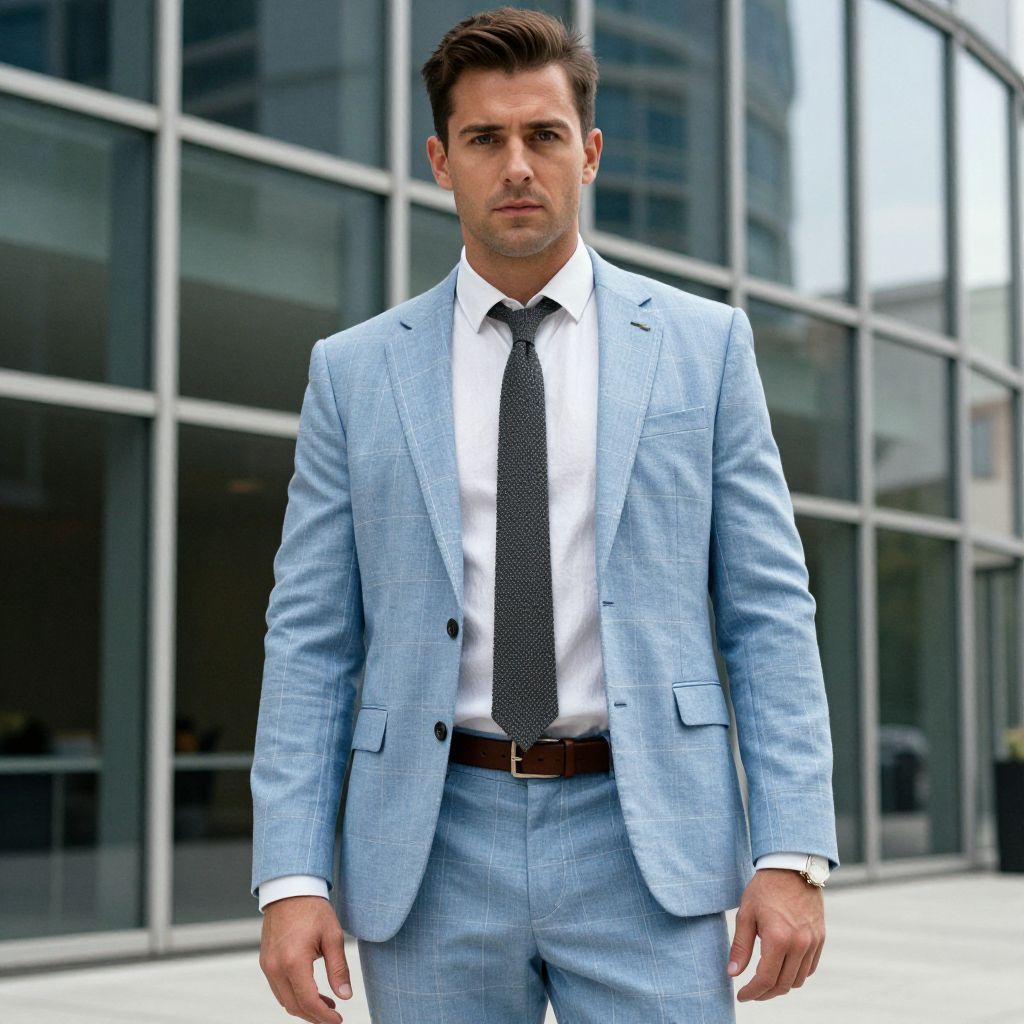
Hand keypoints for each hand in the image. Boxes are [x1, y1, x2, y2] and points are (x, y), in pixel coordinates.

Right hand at [259, 895, 353, 1022]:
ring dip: (304, 1007)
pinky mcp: (266, 962)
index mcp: (294, 961)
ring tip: (326, 1005)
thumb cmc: (312, 909)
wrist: (290, 889)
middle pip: (294, 1006)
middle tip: (334, 1017)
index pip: (309, 1001)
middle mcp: (276, 967)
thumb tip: (345, 995)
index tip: (338, 1020)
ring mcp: (268, 965)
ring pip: (284, 1000)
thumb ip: (338, 969)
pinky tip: (310, 992)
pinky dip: (293, 996)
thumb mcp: (333, 936)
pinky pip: (278, 988)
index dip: (324, 1016)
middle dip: (315, 1016)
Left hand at [726, 868, 825, 1001]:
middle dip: (765, 993)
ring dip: (781, 985)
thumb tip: (732, 973)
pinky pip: (810, 968)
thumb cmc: (764, 888)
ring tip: (765, 981)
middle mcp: (799, 944)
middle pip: (783, 984)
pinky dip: (796, 974)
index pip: (766, 979)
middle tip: (751, 992)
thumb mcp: (746, 914)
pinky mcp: (820, 938)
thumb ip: (740, 946)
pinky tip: (782, 968)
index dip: (752, 992)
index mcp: (778, 938)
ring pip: (798, 979)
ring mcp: (812, 942)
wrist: (791, 868)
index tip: (741, 996)